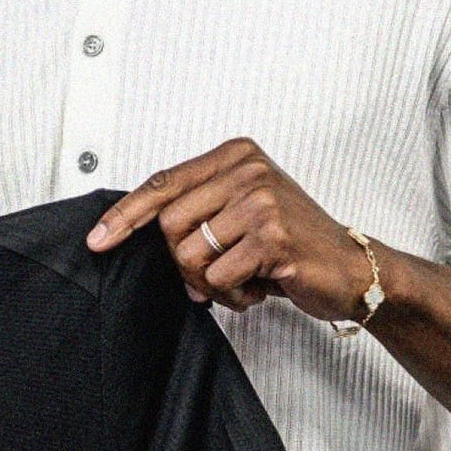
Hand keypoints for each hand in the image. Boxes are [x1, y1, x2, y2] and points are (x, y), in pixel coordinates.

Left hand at [85, 136, 379, 321]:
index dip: (124, 215)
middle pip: (168, 225)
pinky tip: (261, 287)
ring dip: (211, 282)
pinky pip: (218, 278)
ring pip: (189, 255)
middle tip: (216, 274)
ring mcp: (261, 202)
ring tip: (245, 277)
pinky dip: (234, 295)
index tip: (97, 240)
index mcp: (236, 156)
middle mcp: (248, 170)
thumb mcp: (241, 211)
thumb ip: (196, 211)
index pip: (162, 183)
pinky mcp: (272, 238)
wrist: (353, 269)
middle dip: (183, 262)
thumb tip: (135, 234)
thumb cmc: (292, 242)